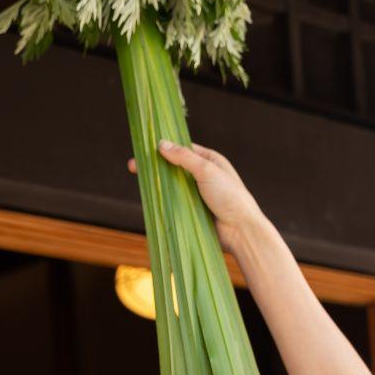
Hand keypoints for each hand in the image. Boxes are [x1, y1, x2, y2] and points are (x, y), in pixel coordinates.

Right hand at [125, 140, 265, 254]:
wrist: (240, 231)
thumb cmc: (230, 197)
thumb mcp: (207, 170)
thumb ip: (184, 157)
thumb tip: (161, 144)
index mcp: (210, 161)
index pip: (183, 149)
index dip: (165, 148)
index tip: (146, 148)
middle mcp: (204, 176)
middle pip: (174, 168)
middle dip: (155, 167)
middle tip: (134, 166)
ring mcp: (198, 194)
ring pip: (173, 186)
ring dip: (158, 184)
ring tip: (139, 181)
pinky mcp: (194, 211)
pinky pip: (175, 203)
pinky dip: (164, 201)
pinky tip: (150, 198)